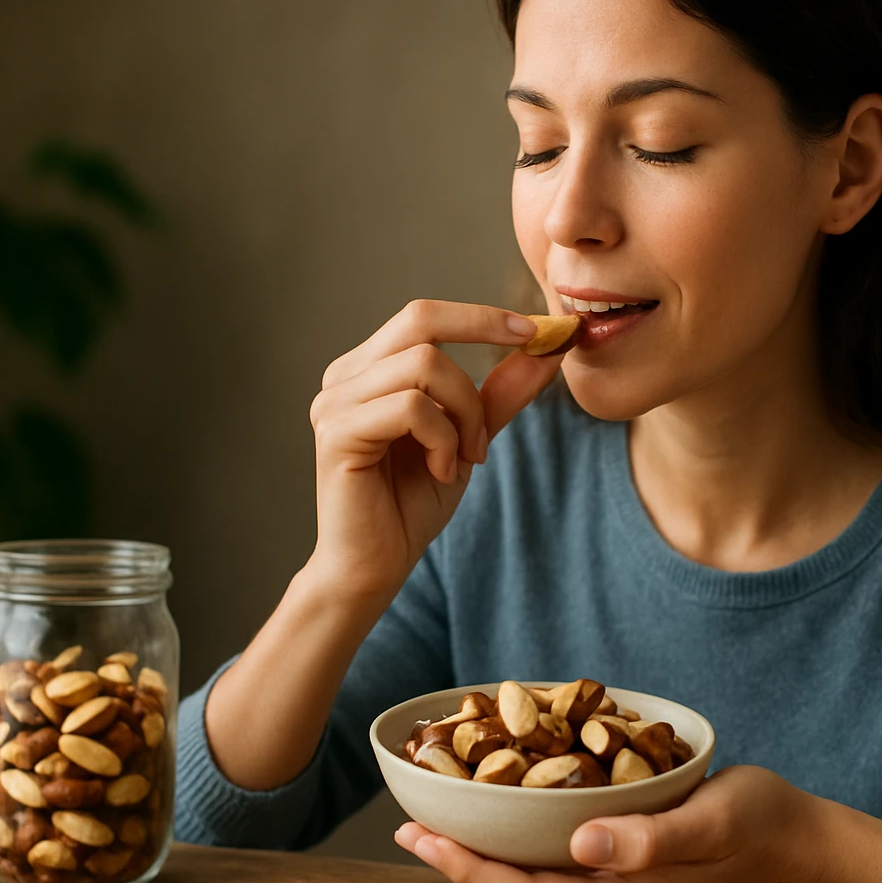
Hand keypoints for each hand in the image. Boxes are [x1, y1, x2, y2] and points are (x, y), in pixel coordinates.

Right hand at [305, 299, 561, 603]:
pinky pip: (411, 408)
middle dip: (481, 342)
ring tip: (465, 457)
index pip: (422, 315)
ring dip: (465, 413)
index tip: (538, 329)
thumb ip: (498, 395)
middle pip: (420, 321)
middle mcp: (344, 377)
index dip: (480, 315)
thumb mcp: (467, 439)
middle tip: (520, 378)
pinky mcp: (336, 433)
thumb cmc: (411, 505)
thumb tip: (546, 349)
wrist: (376, 567)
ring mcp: (335, 403)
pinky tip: (441, 470)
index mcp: (368, 370)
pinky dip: (443, 439)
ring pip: (425, 365)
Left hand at [394, 766, 826, 882]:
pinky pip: (560, 880)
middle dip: (460, 865)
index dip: (466, 868)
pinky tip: (512, 819)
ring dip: (487, 860)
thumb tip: (583, 844)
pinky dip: (524, 854)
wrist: (805, 847)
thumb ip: (651, 837)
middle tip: (411, 822)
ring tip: (446, 819)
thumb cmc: (761, 822)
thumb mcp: (713, 821)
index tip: (419, 832)